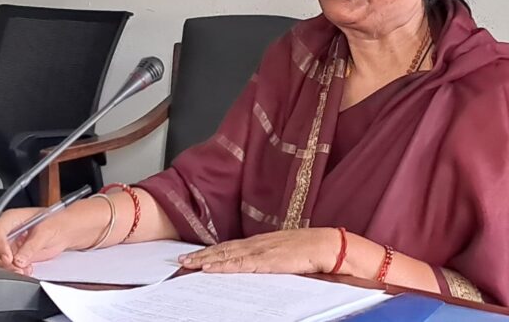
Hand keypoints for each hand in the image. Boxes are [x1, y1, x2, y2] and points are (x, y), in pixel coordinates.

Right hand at [0, 207, 74, 274]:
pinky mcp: (15, 255)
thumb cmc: (57, 223)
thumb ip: (32, 246)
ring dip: (9, 268)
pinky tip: (27, 270)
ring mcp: (10, 244)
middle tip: (16, 267)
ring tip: (24, 270)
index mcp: (12, 218)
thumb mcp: (46, 232)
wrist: (65, 231)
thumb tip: (19, 260)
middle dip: (4, 261)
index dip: (0, 246)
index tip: (8, 257)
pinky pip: (8, 266)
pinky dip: (15, 270)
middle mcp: (8, 231)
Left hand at [177, 228, 341, 273]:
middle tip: (181, 259)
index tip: (195, 255)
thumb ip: (270, 257)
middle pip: (224, 249)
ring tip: (189, 264)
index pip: (231, 246)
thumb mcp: (285, 252)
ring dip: (206, 260)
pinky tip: (211, 268)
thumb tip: (258, 265)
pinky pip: (240, 264)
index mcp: (262, 241)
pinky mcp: (267, 260)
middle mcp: (258, 243)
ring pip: (227, 255)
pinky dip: (223, 266)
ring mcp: (261, 250)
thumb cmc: (311, 250)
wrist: (327, 246)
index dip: (212, 250)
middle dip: (201, 255)